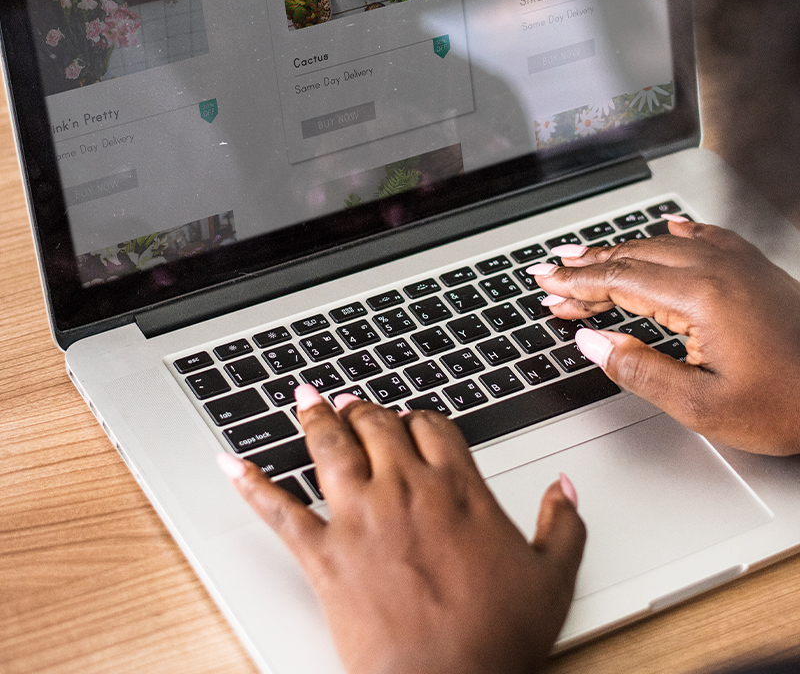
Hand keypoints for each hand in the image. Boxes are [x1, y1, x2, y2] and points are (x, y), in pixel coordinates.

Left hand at [218, 385, 584, 673]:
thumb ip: (564, 523)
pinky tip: (230, 461)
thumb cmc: (498, 637)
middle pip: (377, 425)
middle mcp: (404, 489)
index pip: (430, 426)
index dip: (417, 417)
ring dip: (315, 417)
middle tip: (353, 402)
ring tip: (304, 395)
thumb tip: (565, 486)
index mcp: (457, 488)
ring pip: (330, 447)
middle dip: (364, 410)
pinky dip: (251, 483)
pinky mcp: (324, 554)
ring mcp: (360, 517)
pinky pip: (279, 510)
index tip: (410, 419)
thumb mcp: (552, 577)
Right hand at [531, 219, 799, 454]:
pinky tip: (666, 229)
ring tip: (586, 257)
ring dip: (619, 253)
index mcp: (700, 297)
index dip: (576, 285)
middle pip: (633, 257)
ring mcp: (738, 264)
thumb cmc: (791, 404)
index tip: (547, 287)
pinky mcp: (754, 269)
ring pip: (662, 245)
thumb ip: (639, 370)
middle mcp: (717, 269)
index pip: (618, 281)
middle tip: (552, 275)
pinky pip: (704, 237)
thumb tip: (592, 343)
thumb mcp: (703, 406)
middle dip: (586, 267)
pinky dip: (672, 235)